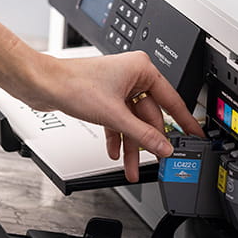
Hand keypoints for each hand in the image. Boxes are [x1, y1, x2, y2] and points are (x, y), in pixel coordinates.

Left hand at [30, 50, 203, 182]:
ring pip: (133, 121)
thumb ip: (143, 134)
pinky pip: (120, 121)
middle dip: (147, 142)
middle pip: (150, 116)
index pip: (172, 101)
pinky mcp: (105, 97)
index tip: (195, 135)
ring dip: (131, 144)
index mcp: (142, 69)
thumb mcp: (115, 115)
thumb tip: (163, 146)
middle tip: (155, 162)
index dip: (184, 121)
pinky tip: (115, 152)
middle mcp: (132, 76)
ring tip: (130, 167)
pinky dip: (118, 136)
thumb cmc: (73, 84)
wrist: (42, 84)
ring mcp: (118, 87)